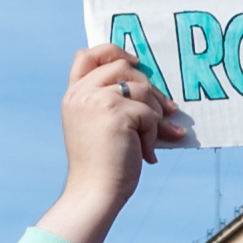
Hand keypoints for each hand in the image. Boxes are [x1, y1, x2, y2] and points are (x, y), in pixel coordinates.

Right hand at [32, 43, 192, 242]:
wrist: (95, 192)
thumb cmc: (101, 167)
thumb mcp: (97, 127)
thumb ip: (109, 103)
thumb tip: (150, 89)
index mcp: (73, 95)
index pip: (88, 55)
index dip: (113, 50)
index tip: (136, 63)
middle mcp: (81, 93)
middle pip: (122, 66)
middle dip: (149, 87)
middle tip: (168, 109)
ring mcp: (97, 100)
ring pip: (141, 89)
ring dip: (155, 115)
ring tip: (154, 138)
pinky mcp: (115, 112)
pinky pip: (149, 113)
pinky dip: (154, 134)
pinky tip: (148, 154)